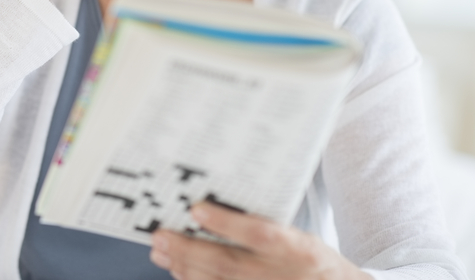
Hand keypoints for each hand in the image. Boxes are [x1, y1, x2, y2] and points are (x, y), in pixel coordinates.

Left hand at [149, 202, 369, 279]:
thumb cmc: (314, 261)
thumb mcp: (301, 236)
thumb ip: (267, 223)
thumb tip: (219, 201)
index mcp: (296, 248)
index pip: (259, 233)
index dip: (226, 222)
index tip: (197, 209)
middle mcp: (279, 273)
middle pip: (228, 263)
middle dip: (190, 249)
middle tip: (161, 235)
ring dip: (185, 267)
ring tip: (160, 251)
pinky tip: (178, 270)